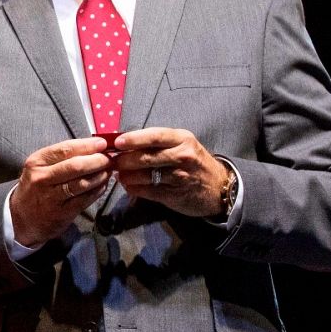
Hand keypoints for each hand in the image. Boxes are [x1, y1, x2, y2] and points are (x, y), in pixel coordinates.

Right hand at [9, 137, 112, 246]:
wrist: (21, 219)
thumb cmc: (36, 188)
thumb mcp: (40, 168)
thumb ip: (62, 158)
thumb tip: (93, 147)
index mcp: (37, 162)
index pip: (65, 149)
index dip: (87, 145)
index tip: (103, 143)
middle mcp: (42, 178)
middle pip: (76, 166)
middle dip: (98, 160)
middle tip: (110, 158)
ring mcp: (51, 197)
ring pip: (82, 183)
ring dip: (100, 176)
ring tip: (109, 171)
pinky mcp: (61, 213)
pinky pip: (85, 199)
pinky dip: (98, 191)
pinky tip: (103, 185)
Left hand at [112, 127, 227, 217]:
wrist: (218, 187)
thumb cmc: (193, 162)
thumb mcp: (181, 145)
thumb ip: (157, 143)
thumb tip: (123, 142)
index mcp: (182, 139)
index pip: (155, 136)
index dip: (134, 139)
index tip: (117, 143)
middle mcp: (182, 156)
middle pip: (146, 157)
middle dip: (124, 160)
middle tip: (112, 162)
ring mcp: (179, 177)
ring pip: (144, 175)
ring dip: (126, 176)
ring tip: (118, 174)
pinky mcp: (174, 195)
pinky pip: (147, 191)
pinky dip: (133, 188)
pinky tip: (128, 185)